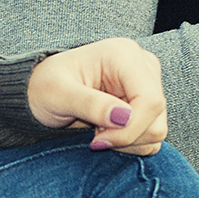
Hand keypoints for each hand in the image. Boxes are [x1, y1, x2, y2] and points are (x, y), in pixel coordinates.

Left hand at [27, 37, 167, 154]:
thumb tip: (123, 117)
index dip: (129, 130)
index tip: (97, 141)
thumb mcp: (57, 94)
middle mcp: (143, 66)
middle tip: (94, 133)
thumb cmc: (45, 86)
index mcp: (124, 55)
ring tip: (98, 128)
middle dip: (125, 136)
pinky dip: (131, 142)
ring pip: (157, 130)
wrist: (42, 89)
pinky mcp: (147, 102)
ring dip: (127, 141)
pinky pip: (152, 135)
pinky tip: (107, 129)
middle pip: (156, 118)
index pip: (150, 101)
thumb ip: (89, 104)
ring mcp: (148, 84)